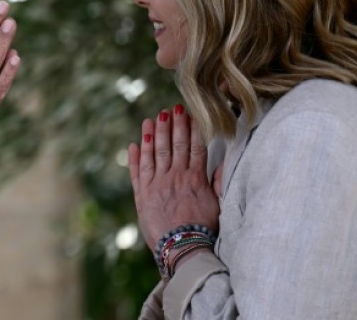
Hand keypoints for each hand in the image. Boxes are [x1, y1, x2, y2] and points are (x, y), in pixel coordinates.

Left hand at [128, 106, 220, 251]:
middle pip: (174, 144)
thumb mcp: (217, 206)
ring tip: (151, 118)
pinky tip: (135, 143)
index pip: (194, 146)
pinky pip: (137, 171)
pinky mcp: (142, 195)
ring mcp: (156, 184)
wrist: (182, 248)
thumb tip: (222, 163)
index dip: (192, 128)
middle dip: (173, 124)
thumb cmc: (203, 230)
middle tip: (171, 108)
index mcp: (194, 178)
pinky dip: (135, 157)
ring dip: (152, 134)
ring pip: (154, 153)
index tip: (190, 114)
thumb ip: (218, 182)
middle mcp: (174, 176)